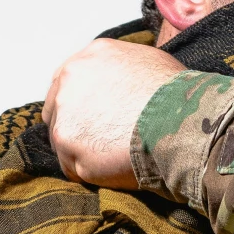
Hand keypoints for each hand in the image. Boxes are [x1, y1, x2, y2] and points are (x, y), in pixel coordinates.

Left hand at [44, 38, 183, 187]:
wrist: (178, 123)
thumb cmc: (174, 96)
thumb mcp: (146, 62)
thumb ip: (119, 73)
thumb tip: (121, 86)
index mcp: (88, 59)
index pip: (66, 82)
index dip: (79, 104)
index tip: (92, 118)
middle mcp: (69, 83)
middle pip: (55, 112)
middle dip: (73, 128)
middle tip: (99, 143)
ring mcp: (66, 118)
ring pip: (61, 143)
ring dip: (81, 153)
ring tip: (113, 158)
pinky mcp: (70, 150)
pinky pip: (73, 169)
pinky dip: (90, 174)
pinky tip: (114, 170)